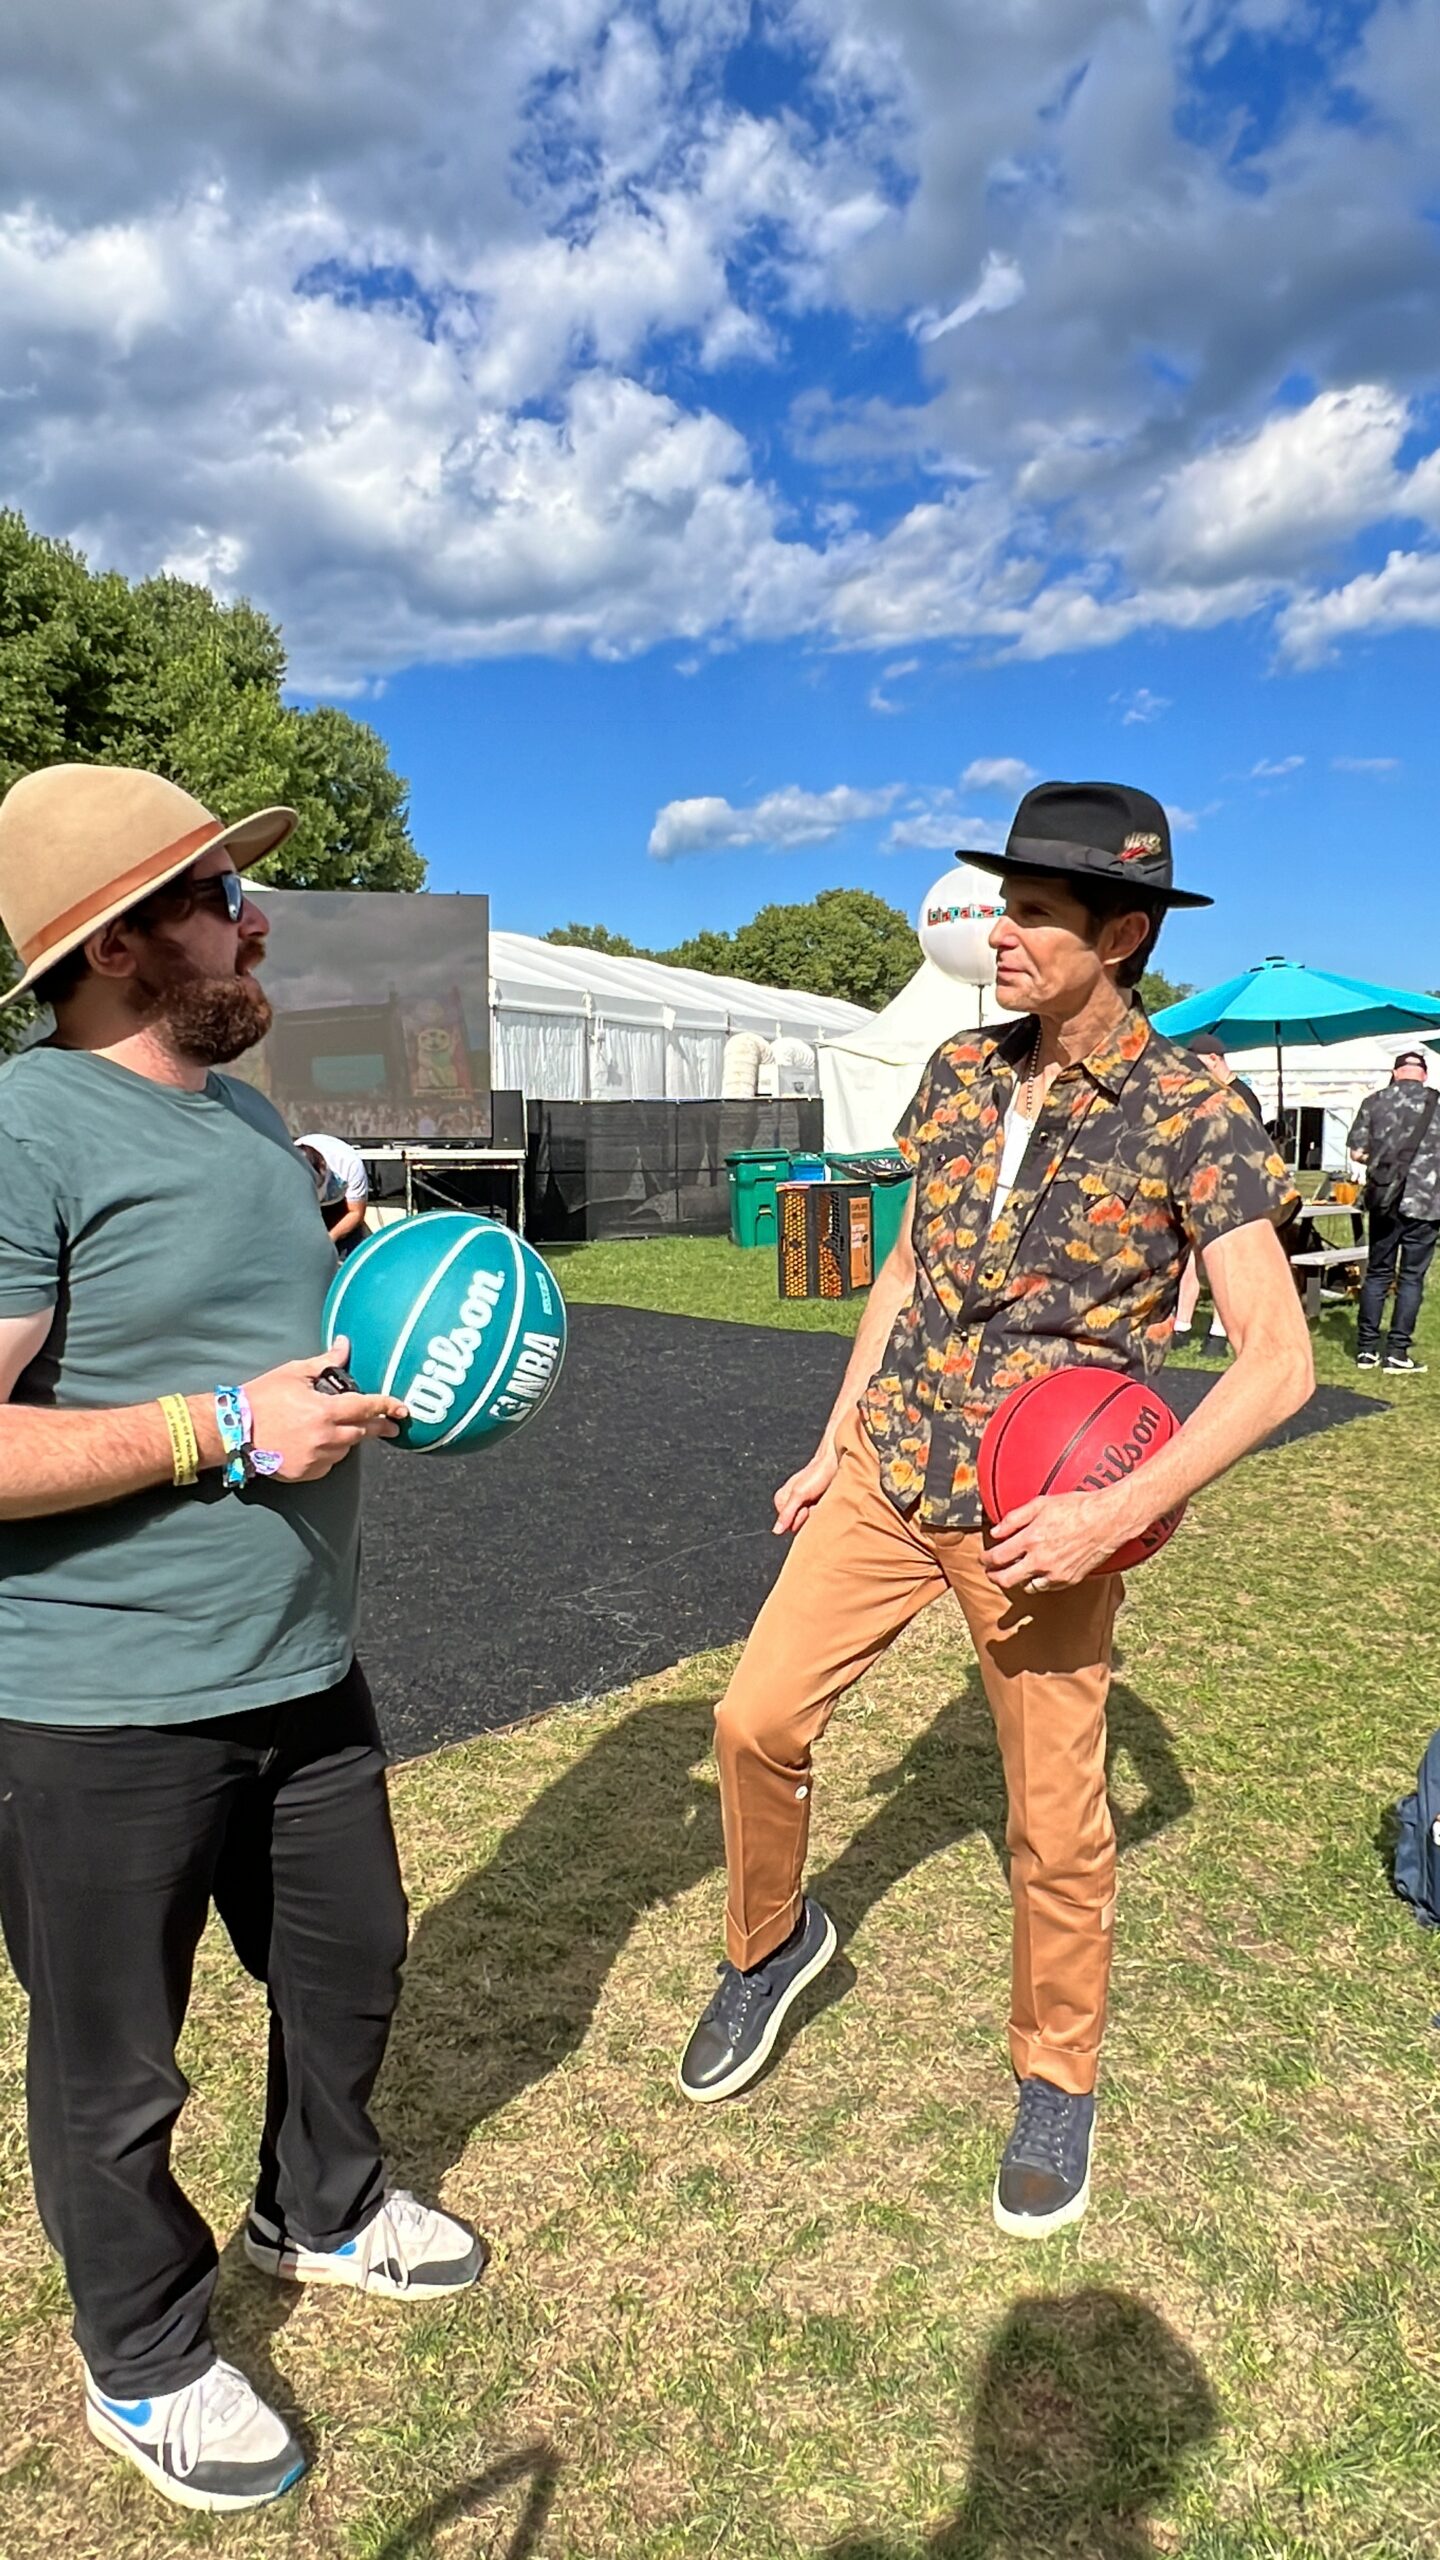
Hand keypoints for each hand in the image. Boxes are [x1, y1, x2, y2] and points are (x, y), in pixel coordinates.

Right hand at [243, 1338, 407, 1482]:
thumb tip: (344, 1345)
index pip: (366, 1407)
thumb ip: (325, 1362)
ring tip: (338, 1428)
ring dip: (348, 1438)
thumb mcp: (294, 1373)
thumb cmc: (261, 1398)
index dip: (387, 1406)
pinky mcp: (305, 1473)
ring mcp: (315, 1458)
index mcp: (325, 1411)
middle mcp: (324, 1437)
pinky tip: (319, 1443)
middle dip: (377, 1427)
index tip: (402, 1409)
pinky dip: (330, 1453)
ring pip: (345, 1449)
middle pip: (363, 1433)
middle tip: (389, 1425)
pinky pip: (329, 1464)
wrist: (233, 1429)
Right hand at [774, 1437, 840, 1535]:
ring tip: (822, 1501)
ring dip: (817, 1514)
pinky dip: (823, 1512)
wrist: (835, 1462)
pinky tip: (826, 1502)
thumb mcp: (799, 1493)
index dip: (798, 1519)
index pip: (787, 1524)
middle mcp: (792, 1502)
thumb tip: (777, 1530)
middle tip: (815, 1503)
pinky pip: (818, 1516)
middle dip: (808, 1517)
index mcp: (782, 1498)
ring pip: (809, 1520)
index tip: (806, 1508)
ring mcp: (804, 1502)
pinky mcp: (816, 1503)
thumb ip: (787, 1513)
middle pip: (798, 1523)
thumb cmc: (817, 1473)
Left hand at [983, 1488, 1130, 1591]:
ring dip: (1017, 1581)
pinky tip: (1036, 1574)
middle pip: (1006, 1579)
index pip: (997, 1558)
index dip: (986, 1560)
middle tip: (991, 1573)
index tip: (983, 1559)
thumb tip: (995, 1532)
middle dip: (994, 1577)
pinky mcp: (1069, 1580)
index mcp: (1031, 1539)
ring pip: (1026, 1587)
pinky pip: (1045, 1588)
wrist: (1107, 1520)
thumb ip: (1014, 1519)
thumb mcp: (1041, 1504)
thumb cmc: (1076, 1508)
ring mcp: (1055, 1573)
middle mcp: (1040, 1560)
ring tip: (1014, 1573)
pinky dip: (1037, 1583)